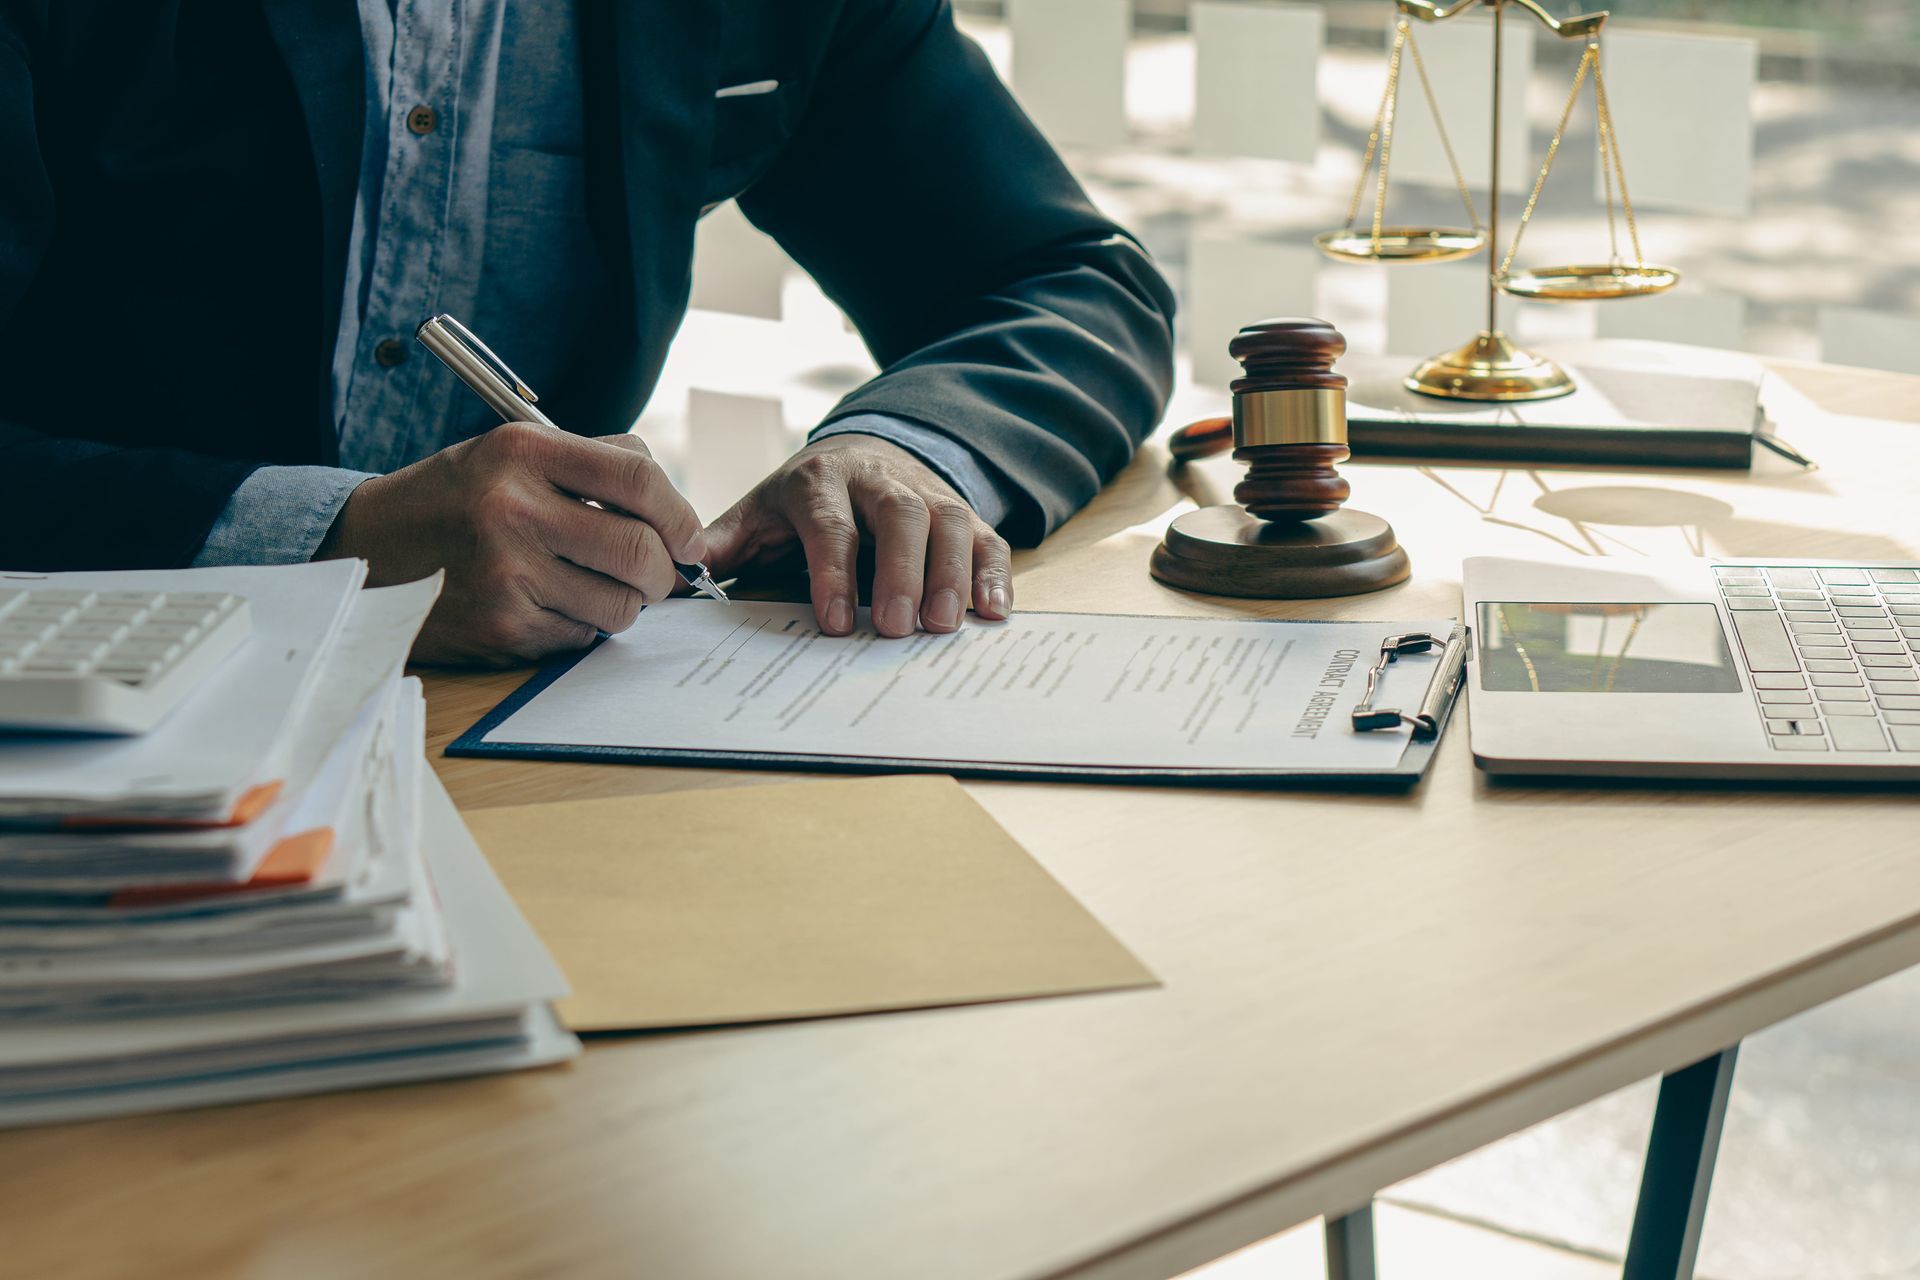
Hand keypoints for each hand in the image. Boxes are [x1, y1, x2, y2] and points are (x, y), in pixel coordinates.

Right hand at [317, 421, 707, 665]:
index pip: (637, 475)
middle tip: (657, 575)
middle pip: (640, 550)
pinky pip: (583, 636)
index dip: (680, 513)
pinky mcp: (501, 627)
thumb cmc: (457, 500)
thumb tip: (677, 515)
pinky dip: (581, 626)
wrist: (365, 552)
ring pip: (621, 605)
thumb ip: (593, 465)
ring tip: (592, 586)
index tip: (689, 538)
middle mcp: (513, 509)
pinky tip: (547, 605)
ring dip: (625, 604)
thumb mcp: (512, 455)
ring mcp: (506, 573)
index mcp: (522, 451)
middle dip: (664, 571)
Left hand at [702, 435, 1012, 636]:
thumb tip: (677, 575)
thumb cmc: (803, 501)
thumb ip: (723, 544)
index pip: (830, 524)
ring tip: (941, 626)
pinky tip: (993, 612)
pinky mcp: (962, 512)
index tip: (833, 621)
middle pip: (900, 516)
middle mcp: (879, 479)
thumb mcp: (758, 514)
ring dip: (950, 574)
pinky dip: (994, 573)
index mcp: (821, 481)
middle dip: (901, 571)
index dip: (834, 571)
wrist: (860, 452)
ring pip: (947, 522)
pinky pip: (986, 537)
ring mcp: (926, 493)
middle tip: (895, 627)